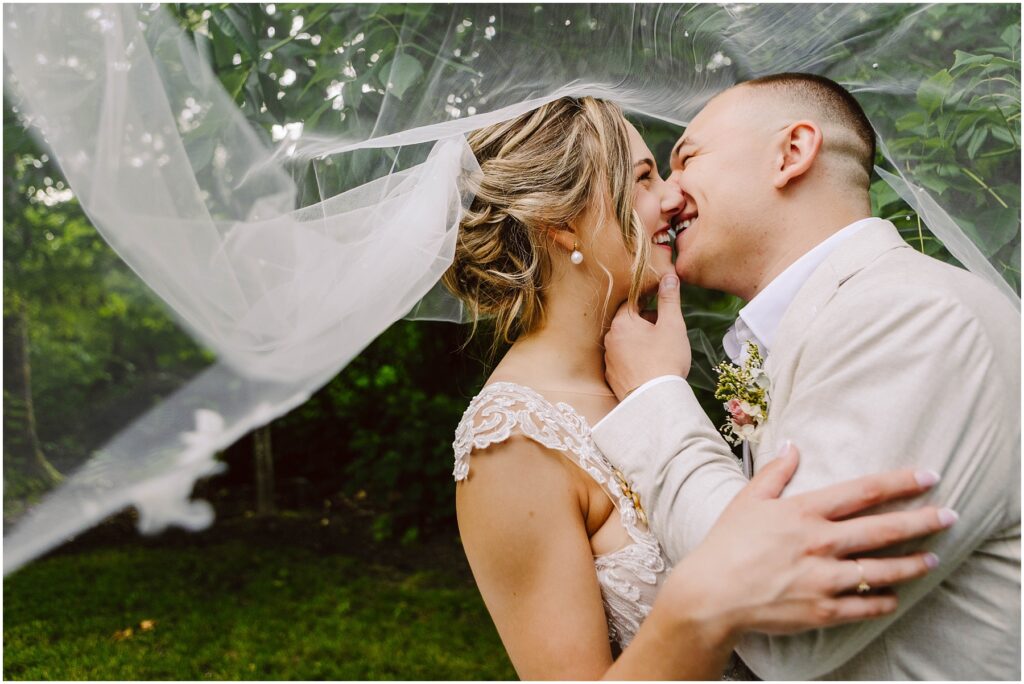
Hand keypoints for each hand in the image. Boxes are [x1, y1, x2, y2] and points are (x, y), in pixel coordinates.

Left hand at [604, 274, 690, 399]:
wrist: (654, 400)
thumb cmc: (665, 359)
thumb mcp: (672, 325)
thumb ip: (670, 299)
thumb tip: (669, 277)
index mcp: (622, 322)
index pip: (632, 303)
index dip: (648, 302)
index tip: (662, 308)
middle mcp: (610, 339)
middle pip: (627, 323)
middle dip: (645, 323)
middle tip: (666, 331)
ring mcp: (609, 360)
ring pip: (625, 342)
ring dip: (640, 342)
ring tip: (660, 351)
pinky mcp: (612, 377)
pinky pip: (623, 361)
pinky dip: (635, 360)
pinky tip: (650, 367)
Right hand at [660, 443, 951, 644]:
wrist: (711, 594)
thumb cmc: (726, 544)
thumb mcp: (747, 500)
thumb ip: (776, 473)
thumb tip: (794, 445)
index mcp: (804, 513)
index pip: (863, 492)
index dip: (899, 482)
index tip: (928, 476)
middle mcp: (820, 543)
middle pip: (882, 530)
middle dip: (921, 521)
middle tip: (949, 516)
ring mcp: (823, 578)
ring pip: (881, 570)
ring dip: (911, 564)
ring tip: (931, 558)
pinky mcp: (822, 609)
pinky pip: (864, 605)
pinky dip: (884, 601)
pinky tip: (896, 597)